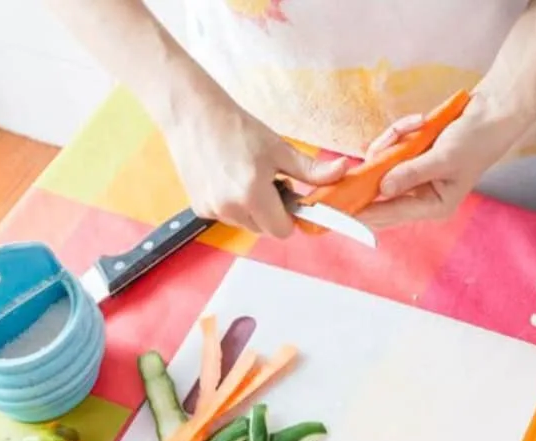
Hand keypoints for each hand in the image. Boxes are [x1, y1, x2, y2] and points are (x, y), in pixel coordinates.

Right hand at [161, 86, 347, 236]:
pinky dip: (232, 204)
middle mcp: (230, 208)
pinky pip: (227, 217)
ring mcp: (212, 210)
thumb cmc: (238, 128)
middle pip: (265, 230)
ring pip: (246, 224)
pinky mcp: (199, 208)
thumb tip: (343, 171)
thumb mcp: (279, 148)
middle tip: (267, 180)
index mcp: (253, 195)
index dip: (289, 214)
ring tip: (245, 177)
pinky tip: (227, 178)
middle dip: (271, 211)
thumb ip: (311, 170)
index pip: (283, 231)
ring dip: (252, 209)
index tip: (287, 192)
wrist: (193, 114)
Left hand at [354, 93, 520, 228]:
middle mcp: (422, 196)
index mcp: (433, 205)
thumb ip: (411, 173)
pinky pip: (390, 148)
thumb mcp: (443, 158)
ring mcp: (414, 176)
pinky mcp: (411, 157)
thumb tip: (382, 188)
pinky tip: (420, 121)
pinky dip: (400, 133)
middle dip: (374, 168)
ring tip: (420, 124)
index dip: (360, 211)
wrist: (491, 113)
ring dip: (394, 141)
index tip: (336, 208)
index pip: (388, 214)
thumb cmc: (475, 140)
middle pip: (379, 193)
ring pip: (382, 165)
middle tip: (357, 161)